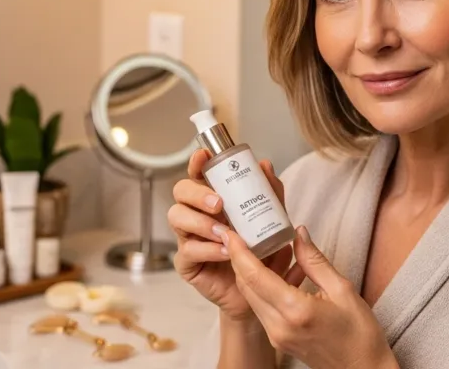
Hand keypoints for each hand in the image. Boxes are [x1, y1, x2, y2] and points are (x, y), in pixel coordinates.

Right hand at [168, 149, 293, 320]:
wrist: (260, 292)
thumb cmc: (261, 252)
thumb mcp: (271, 220)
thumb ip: (270, 194)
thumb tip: (265, 165)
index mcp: (212, 199)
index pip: (198, 174)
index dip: (196, 162)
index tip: (203, 156)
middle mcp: (196, 213)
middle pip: (180, 191)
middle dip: (197, 193)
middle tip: (219, 203)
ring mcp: (188, 237)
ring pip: (177, 217)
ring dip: (201, 221)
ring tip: (224, 231)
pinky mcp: (187, 263)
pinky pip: (187, 250)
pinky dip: (207, 249)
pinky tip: (225, 251)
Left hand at [221, 226, 397, 368]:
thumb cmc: (359, 333)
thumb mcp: (342, 289)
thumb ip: (315, 260)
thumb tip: (298, 233)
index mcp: (295, 310)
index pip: (255, 277)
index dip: (239, 253)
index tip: (230, 232)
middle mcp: (279, 326)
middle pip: (246, 287)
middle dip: (237, 259)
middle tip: (236, 234)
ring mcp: (276, 335)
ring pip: (251, 297)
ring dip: (245, 273)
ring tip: (248, 248)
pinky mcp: (278, 340)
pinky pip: (260, 308)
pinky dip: (257, 287)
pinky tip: (263, 271)